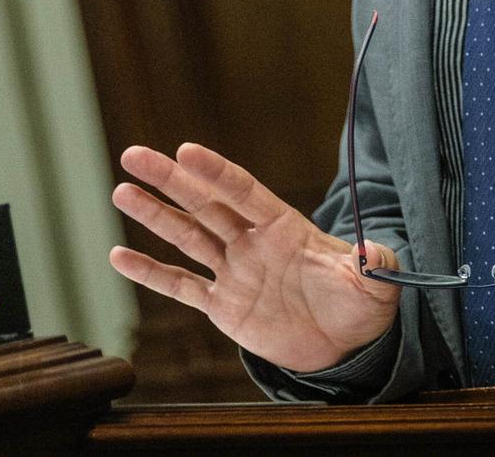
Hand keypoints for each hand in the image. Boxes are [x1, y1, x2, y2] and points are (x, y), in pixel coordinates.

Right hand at [109, 142, 400, 373]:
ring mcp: (234, 271)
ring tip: (121, 192)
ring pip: (186, 236)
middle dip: (170, 179)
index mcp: (284, 227)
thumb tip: (375, 253)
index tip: (186, 151)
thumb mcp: (374, 284)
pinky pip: (181, 286)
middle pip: (204, 204)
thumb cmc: (359, 304)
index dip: (215, 172)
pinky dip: (151, 272)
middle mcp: (252, 242)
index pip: (243, 192)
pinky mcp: (223, 305)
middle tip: (134, 155)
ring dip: (154, 216)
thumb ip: (373, 265)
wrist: (345, 344)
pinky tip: (119, 256)